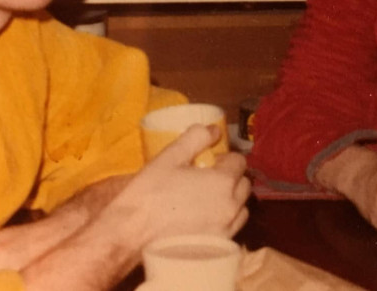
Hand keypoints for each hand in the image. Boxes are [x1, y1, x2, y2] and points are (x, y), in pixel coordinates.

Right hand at [108, 124, 250, 243]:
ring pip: (241, 208)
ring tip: (207, 200)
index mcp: (223, 182)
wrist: (132, 236)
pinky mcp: (217, 248)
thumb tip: (214, 129)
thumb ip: (195, 138)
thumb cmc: (150, 193)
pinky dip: (224, 220)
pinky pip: (231, 228)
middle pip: (244, 185)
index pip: (239, 162)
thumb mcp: (170, 157)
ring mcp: (226, 229)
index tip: (209, 161)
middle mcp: (231, 206)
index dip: (225, 158)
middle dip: (231, 178)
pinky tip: (203, 220)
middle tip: (208, 178)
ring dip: (231, 200)